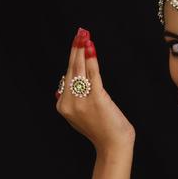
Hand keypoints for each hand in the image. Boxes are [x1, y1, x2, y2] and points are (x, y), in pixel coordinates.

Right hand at [55, 28, 134, 152]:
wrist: (114, 146)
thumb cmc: (102, 130)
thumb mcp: (80, 116)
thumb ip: (72, 102)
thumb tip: (63, 85)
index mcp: (63, 105)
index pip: (68, 76)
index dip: (72, 57)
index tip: (76, 43)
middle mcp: (68, 102)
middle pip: (72, 69)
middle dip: (75, 48)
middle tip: (79, 32)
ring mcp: (81, 101)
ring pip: (80, 69)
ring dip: (82, 49)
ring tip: (84, 35)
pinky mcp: (96, 99)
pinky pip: (93, 75)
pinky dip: (91, 59)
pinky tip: (90, 47)